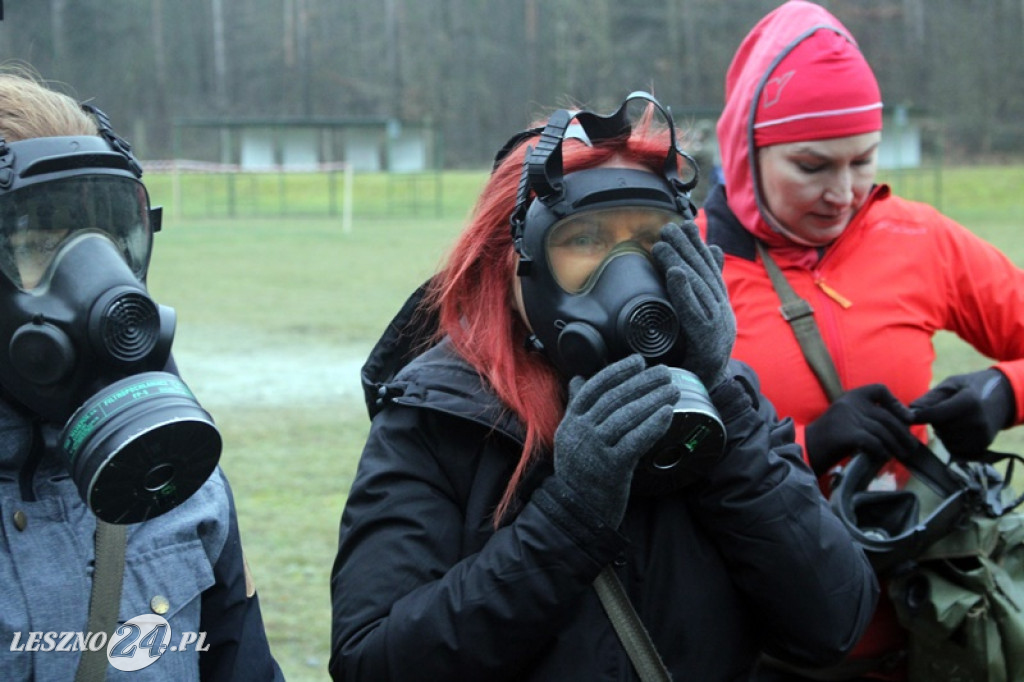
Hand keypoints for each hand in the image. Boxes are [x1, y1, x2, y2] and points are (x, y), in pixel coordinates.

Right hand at [554, 354, 678, 526]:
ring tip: (672, 390)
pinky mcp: (611, 467)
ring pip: (626, 417)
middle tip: (664, 372)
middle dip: (641, 382)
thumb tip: (579, 378)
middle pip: (614, 399)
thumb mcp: (570, 437)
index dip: (617, 372)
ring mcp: (594, 450)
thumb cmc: (579, 473)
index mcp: (570, 422)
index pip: (594, 388)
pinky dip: (652, 425)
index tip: (638, 361)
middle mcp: (579, 432)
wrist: (577, 513)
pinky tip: (668, 414)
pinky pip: (635, 441)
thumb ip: (576, 407)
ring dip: (652, 400)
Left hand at [651, 221, 735, 388]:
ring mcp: (719, 327)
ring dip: (682, 261)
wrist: (709, 397)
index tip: (686, 225)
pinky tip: (675, 273)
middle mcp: (723, 315)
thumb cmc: (700, 363)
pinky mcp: (709, 341)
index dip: (699, 247)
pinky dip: (685, 290)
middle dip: (688, 247)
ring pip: (700, 288)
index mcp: (721, 310)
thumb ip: (701, 299)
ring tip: (665, 243)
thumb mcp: (701, 327)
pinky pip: (695, 312)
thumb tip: (708, 264)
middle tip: (669, 227)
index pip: (711, 272)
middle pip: (706, 275)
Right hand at [804, 384, 916, 474]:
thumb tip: (899, 424)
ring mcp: (847, 418)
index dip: (896, 403)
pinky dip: (882, 451)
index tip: (906, 418)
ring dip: (896, 444)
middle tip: (911, 445)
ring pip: (882, 430)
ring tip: (903, 454)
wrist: (806, 449)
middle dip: (902, 432)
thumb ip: (867, 416)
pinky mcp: (847, 434)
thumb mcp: (848, 419)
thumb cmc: (829, 438)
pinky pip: (873, 442)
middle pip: (885, 415)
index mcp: (850, 397)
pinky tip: (884, 457)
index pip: (879, 389)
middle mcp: (849, 403)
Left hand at [910, 368, 1013, 457]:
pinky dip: (951, 440)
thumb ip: (931, 398)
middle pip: (939, 427)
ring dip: (943, 431)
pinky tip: (959, 428)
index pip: (936, 414)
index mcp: (968, 402)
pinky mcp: (981, 446)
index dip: (920, 416)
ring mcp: (980, 436)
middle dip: (935, 420)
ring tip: (954, 418)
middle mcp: (976, 421)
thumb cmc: (970, 388)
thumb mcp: (951, 385)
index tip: (907, 417)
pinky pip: (954, 448)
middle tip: (944, 410)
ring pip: (945, 439)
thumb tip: (909, 411)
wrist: (1001, 398)